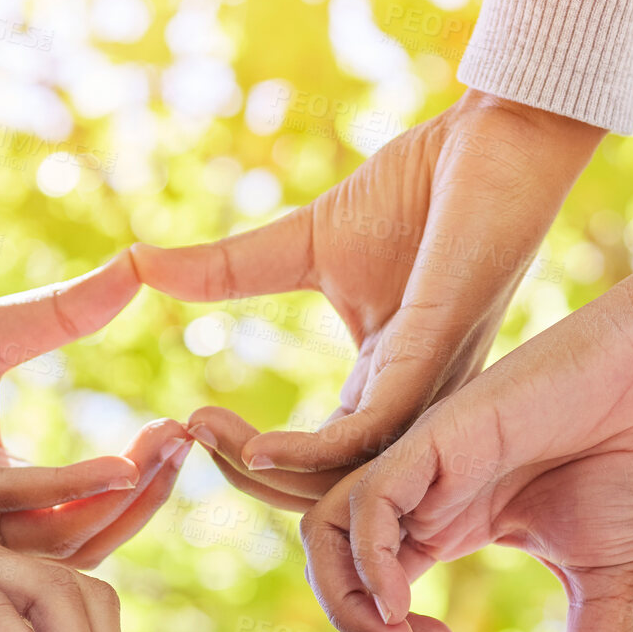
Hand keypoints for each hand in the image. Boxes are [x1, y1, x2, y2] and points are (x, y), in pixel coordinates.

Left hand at [0, 254, 192, 566]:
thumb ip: (62, 316)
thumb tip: (136, 267)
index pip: (84, 505)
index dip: (138, 477)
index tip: (185, 429)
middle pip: (80, 537)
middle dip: (142, 498)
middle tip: (189, 447)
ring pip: (50, 538)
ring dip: (115, 500)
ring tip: (161, 454)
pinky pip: (2, 504)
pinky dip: (62, 489)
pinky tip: (110, 465)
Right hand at [133, 91, 603, 509]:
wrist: (491, 138)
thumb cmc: (419, 189)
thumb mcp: (304, 244)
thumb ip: (229, 271)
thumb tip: (141, 262)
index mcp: (384, 390)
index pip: (316, 464)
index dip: (249, 457)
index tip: (192, 418)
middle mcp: (410, 408)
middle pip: (329, 493)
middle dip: (251, 479)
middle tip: (192, 435)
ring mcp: (427, 392)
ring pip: (348, 483)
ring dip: (268, 473)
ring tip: (209, 435)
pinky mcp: (435, 360)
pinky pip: (371, 437)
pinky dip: (312, 455)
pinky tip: (258, 446)